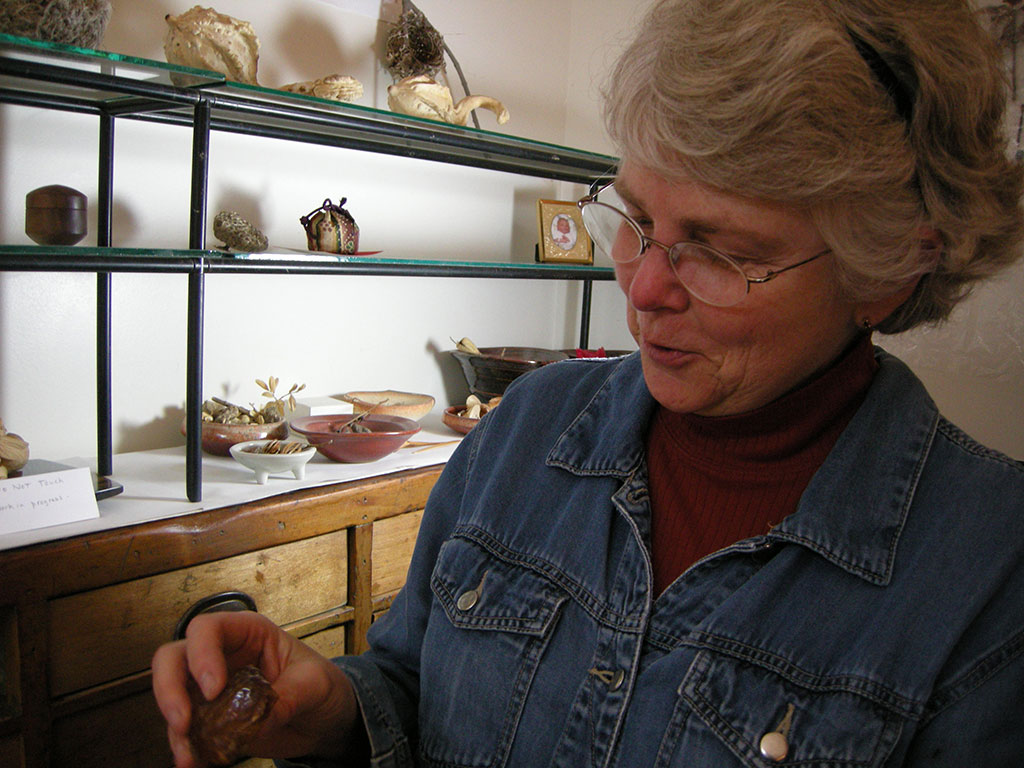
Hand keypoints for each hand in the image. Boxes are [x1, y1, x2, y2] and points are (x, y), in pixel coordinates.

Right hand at [151, 611, 359, 766]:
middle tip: (183, 720)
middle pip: (174, 658)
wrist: (324, 720)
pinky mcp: (210, 720)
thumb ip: (291, 695)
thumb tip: (263, 719)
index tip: (214, 689)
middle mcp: (222, 656)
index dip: (202, 655)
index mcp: (248, 633)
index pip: (208, 629)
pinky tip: (193, 763)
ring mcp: (210, 689)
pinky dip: (185, 748)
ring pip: (172, 697)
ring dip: (174, 728)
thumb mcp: (316, 683)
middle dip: (169, 689)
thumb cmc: (321, 685)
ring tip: (188, 755)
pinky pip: (185, 732)